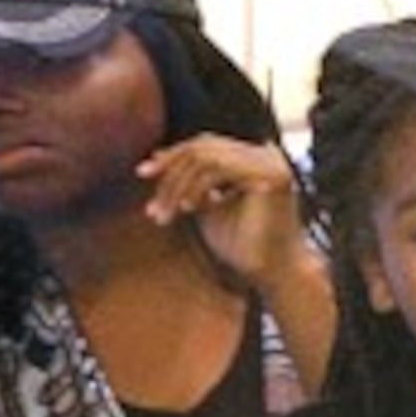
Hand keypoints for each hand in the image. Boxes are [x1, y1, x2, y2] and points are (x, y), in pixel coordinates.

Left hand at [135, 135, 309, 293]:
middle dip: (169, 166)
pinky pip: (219, 170)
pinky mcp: (272, 176)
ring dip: (177, 183)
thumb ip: (189, 182)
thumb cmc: (241, 245)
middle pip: (203, 147)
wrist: (271, 271)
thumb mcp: (206, 205)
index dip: (172, 156)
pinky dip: (197, 187)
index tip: (142, 172)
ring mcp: (271, 163)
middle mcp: (265, 155)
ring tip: (164, 211)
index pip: (205, 145)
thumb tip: (157, 155)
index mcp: (253, 159)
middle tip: (143, 180)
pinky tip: (187, 209)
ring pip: (206, 158)